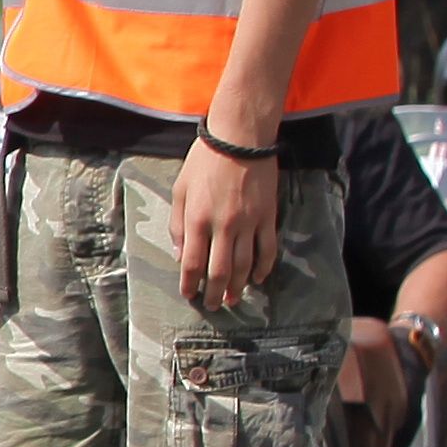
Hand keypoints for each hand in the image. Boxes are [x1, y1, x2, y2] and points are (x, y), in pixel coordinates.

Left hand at [174, 137, 283, 306]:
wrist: (239, 140)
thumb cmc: (204, 162)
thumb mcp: (180, 190)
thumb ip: (178, 225)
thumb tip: (180, 255)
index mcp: (198, 220)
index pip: (193, 263)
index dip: (190, 284)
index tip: (189, 295)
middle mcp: (224, 226)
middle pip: (219, 270)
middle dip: (214, 293)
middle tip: (212, 306)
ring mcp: (249, 223)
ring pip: (245, 265)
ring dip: (238, 286)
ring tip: (232, 299)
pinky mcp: (268, 217)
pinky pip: (268, 249)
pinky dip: (264, 268)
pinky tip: (259, 279)